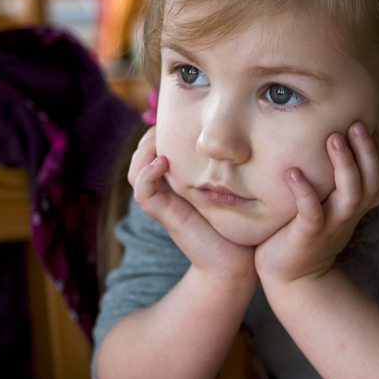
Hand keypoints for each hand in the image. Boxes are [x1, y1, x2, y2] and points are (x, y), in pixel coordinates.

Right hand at [129, 128, 255, 280]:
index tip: (175, 116)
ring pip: (136, 173)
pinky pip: (144, 193)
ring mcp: (165, 205)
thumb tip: (242, 136)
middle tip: (164, 122)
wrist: (238, 262)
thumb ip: (233, 165)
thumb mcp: (236, 186)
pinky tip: (163, 163)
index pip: (155, 151)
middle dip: (148, 137)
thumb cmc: (241, 224)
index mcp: (179, 183)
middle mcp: (168, 192)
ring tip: (159, 138)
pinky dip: (147, 175)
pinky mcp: (166, 217)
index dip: (158, 132)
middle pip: (140, 158)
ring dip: (143, 152)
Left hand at [254, 122, 378, 284]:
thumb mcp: (328, 206)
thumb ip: (334, 183)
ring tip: (333, 139)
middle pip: (372, 182)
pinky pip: (312, 213)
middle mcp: (348, 215)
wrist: (292, 279)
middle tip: (356, 124)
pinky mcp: (308, 235)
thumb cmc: (306, 234)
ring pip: (350, 195)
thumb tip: (333, 141)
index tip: (372, 128)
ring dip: (344, 165)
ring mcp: (331, 225)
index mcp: (355, 207)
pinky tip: (293, 173)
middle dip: (368, 152)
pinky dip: (304, 193)